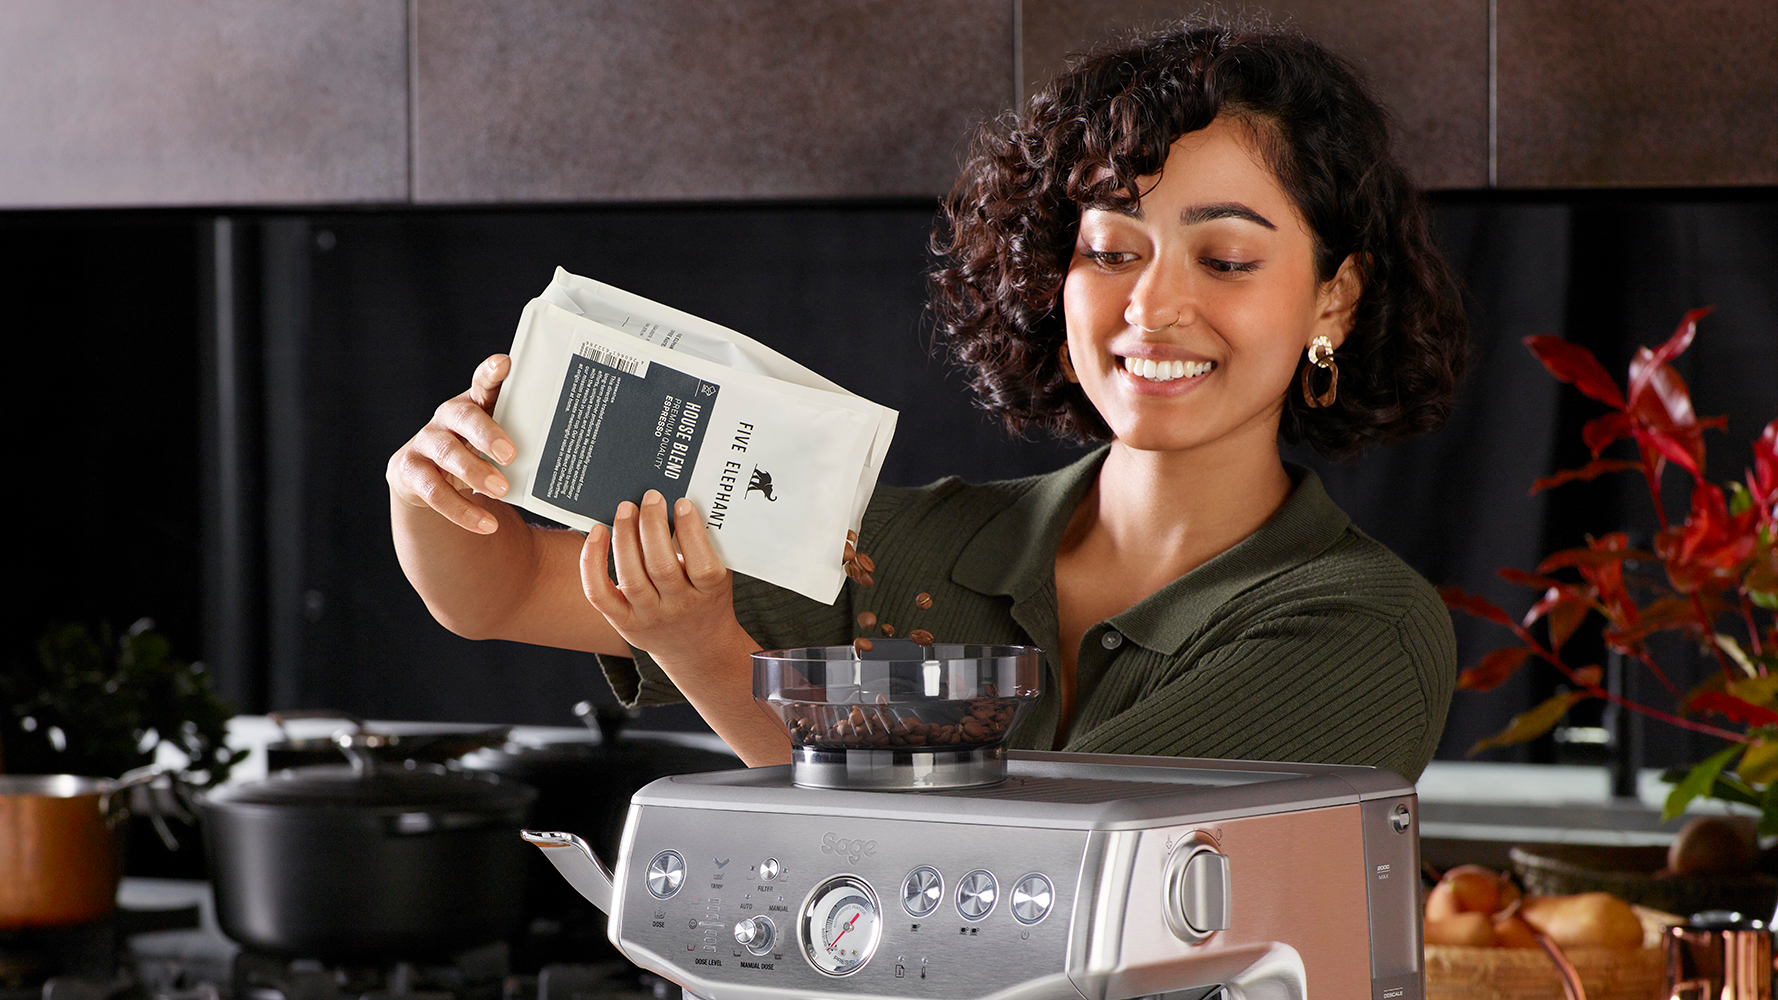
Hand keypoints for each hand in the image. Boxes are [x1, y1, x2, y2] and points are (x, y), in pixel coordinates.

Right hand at [387, 354, 517, 533]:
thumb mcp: (503, 449)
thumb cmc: (481, 460)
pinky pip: (433, 491)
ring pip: (447, 453)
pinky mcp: (409, 471)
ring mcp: (425, 442)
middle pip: (463, 416)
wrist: (429, 483)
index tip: (505, 364)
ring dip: (475, 472)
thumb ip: (532, 451)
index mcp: (474, 404)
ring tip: (502, 490)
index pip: (483, 382)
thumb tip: (591, 482)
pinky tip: (486, 523)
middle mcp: (447, 418)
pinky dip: (461, 510)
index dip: (491, 372)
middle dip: (487, 433)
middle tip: (511, 454)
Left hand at [580, 491, 738, 658]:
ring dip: (626, 537)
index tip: (682, 503)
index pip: (702, 565)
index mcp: (708, 595)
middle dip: (653, 527)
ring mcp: (648, 617)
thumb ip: (706, 548)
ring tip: (626, 509)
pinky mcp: (623, 622)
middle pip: (661, 568)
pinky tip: (596, 534)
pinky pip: (600, 593)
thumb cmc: (706, 600)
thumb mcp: (719, 578)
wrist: (696, 647)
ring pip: (631, 577)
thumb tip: (681, 505)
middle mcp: (678, 608)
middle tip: (650, 498)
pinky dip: (592, 562)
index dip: (691, 532)